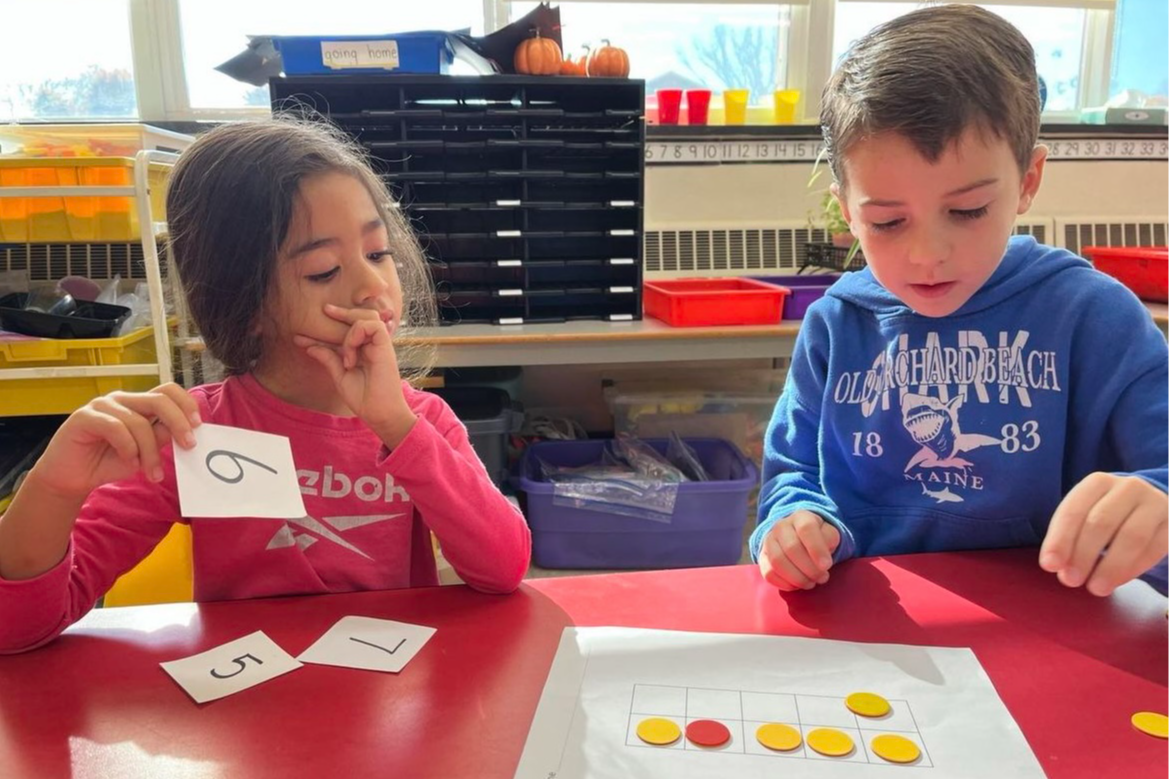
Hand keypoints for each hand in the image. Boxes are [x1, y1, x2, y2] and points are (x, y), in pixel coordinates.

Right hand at [29, 383, 201, 500]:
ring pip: (139, 422)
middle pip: (159, 400)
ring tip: (151, 473)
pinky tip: (130, 463)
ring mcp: (102, 405)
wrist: (71, 479)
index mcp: (138, 404)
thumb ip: (161, 437)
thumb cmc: (108, 463)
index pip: (168, 391)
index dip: (186, 405)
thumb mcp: (144, 452)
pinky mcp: (84, 416)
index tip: (198, 426)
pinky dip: (128, 448)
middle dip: (179, 423)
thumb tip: (188, 430)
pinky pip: (116, 428)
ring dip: (150, 452)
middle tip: (188, 445)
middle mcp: (122, 400)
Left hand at [293, 304, 415, 445]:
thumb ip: (328, 359)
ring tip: (346, 355)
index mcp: (363, 350)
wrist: (379, 412)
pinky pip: (372, 326)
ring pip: (366, 317)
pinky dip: (357, 335)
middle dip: (342, 312)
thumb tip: (311, 348)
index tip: (306, 330)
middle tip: (325, 310)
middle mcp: (372, 344)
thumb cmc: (364, 398)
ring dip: (350, 331)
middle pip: (361, 316)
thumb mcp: (340, 376)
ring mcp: (380, 345)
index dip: (328, 327)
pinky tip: (351, 354)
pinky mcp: (386, 346)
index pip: (346, 331)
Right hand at [758, 510, 840, 590]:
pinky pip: (768, 573)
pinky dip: (784, 584)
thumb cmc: (817, 537)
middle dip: (810, 569)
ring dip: (798, 578)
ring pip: (778, 562)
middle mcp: (781, 526)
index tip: (827, 566)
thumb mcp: (828, 533)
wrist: (797, 536)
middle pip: (791, 548)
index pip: (806, 529)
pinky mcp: (762, 557)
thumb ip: (830, 541)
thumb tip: (823, 560)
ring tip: (811, 583)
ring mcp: (768, 541)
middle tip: (822, 577)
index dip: (817, 549)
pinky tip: (797, 585)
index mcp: (800, 517)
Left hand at [1040, 472, 1168, 595]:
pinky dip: (1133, 569)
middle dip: (1082, 555)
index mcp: (1097, 482)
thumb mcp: (1086, 517)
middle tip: (1070, 580)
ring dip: (1110, 566)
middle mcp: (1128, 487)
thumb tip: (1055, 566)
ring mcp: (1155, 504)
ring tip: (1095, 588)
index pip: (1074, 510)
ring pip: (1131, 537)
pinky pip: (1154, 548)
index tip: (1049, 566)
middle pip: (1100, 522)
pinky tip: (1118, 581)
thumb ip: (1069, 538)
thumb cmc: (1109, 515)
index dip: (1060, 539)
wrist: (1152, 508)